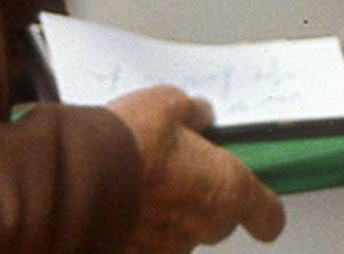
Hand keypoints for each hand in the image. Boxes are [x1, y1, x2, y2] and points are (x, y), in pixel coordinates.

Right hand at [107, 86, 284, 251]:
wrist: (75, 176)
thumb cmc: (129, 142)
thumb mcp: (170, 104)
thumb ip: (194, 114)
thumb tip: (200, 116)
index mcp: (227, 188)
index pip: (268, 215)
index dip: (264, 208)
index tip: (261, 202)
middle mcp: (204, 225)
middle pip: (219, 219)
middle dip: (203, 197)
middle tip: (178, 169)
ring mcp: (169, 247)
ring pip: (180, 232)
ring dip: (168, 214)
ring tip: (140, 182)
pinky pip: (147, 243)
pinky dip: (138, 227)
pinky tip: (121, 202)